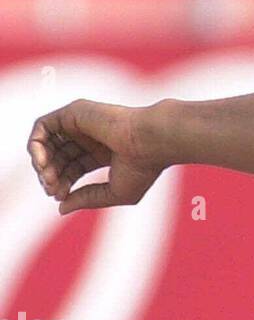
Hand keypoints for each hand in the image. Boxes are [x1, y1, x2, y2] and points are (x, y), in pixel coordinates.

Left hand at [28, 100, 165, 214]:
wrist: (152, 141)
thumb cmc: (143, 167)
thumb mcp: (114, 193)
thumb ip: (87, 199)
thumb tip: (60, 207)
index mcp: (104, 152)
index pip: (73, 168)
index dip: (62, 183)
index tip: (60, 196)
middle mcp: (91, 136)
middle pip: (58, 158)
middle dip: (50, 176)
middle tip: (52, 189)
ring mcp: (82, 123)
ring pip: (47, 142)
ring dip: (41, 163)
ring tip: (47, 177)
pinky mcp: (73, 112)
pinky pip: (42, 126)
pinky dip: (35, 145)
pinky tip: (43, 162)